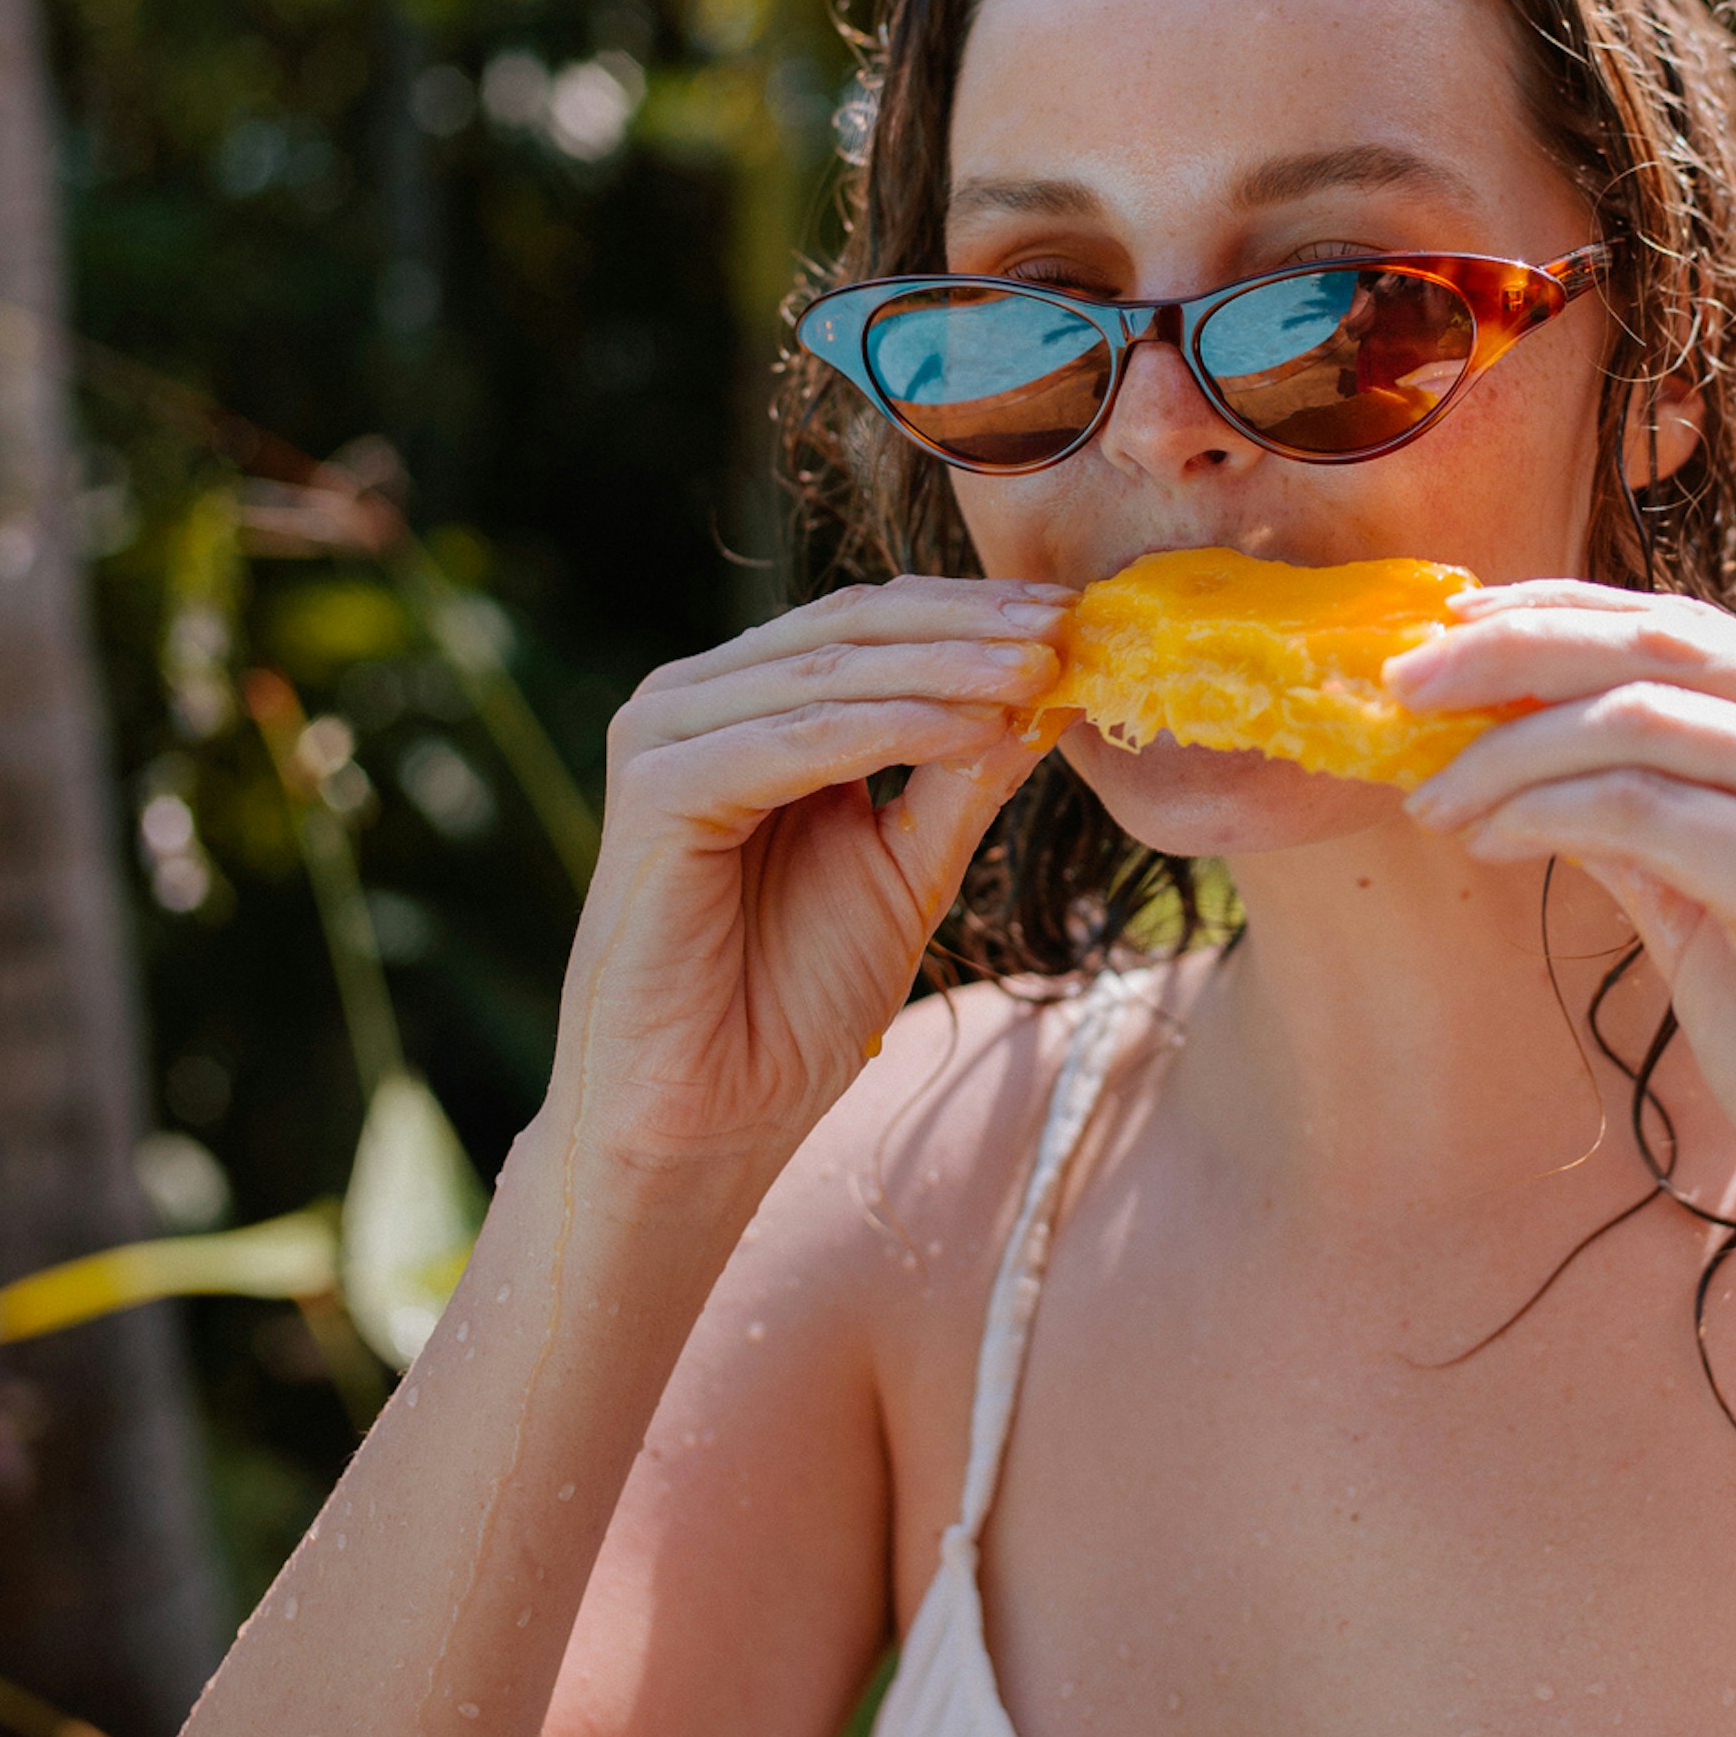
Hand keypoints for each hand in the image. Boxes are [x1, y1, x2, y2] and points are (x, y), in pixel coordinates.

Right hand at [543, 577, 1070, 1193]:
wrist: (703, 1124)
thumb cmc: (790, 1005)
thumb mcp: (906, 869)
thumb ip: (962, 778)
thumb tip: (1050, 693)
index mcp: (745, 708)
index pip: (870, 625)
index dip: (975, 613)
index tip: (1079, 616)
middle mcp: (694, 704)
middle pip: (852, 629)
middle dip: (971, 624)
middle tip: (1070, 622)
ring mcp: (665, 739)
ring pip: (830, 674)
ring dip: (948, 667)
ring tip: (1041, 669)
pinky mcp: (656, 791)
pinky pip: (793, 742)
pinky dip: (891, 729)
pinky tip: (974, 728)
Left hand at [1389, 582, 1735, 1293]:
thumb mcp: (1734, 918)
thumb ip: (1655, 826)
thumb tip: (1527, 755)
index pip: (1695, 626)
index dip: (1556, 615)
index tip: (1447, 635)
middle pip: (1665, 642)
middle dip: (1509, 649)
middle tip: (1400, 682)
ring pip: (1645, 715)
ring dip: (1509, 747)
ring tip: (1431, 793)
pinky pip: (1651, 810)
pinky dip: (1548, 809)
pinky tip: (1491, 838)